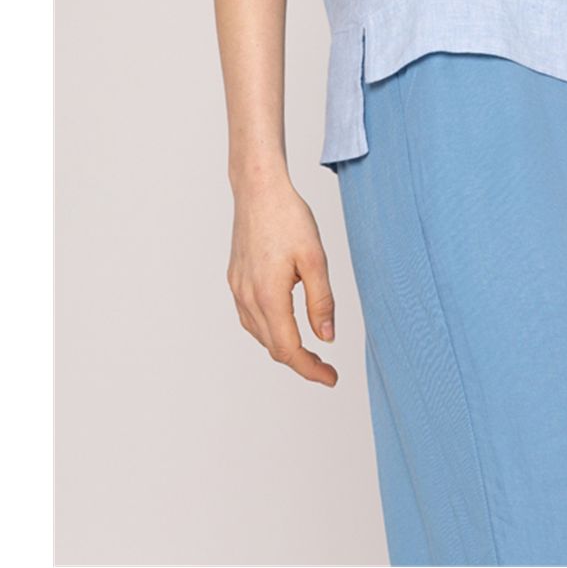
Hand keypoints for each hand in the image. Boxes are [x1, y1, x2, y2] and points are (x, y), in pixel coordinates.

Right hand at [227, 172, 338, 386]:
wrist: (259, 189)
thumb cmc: (288, 217)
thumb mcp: (315, 259)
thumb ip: (321, 302)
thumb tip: (326, 338)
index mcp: (269, 296)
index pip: (289, 349)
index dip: (311, 369)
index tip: (331, 377)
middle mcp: (248, 297)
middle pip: (273, 347)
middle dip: (300, 362)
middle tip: (326, 368)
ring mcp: (238, 289)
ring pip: (260, 334)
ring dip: (283, 347)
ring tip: (309, 350)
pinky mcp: (235, 279)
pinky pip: (250, 318)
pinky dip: (269, 330)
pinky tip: (283, 324)